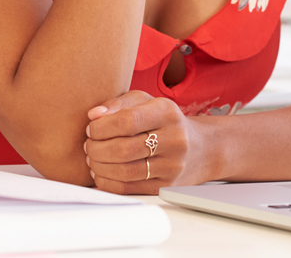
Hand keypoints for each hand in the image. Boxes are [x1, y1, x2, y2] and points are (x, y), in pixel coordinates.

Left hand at [83, 90, 212, 193]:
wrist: (201, 148)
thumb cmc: (165, 122)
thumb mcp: (147, 102)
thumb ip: (119, 104)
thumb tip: (93, 115)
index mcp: (167, 112)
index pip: (127, 120)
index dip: (101, 127)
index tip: (91, 129)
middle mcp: (175, 138)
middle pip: (123, 149)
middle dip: (96, 149)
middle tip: (89, 146)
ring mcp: (173, 165)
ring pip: (125, 171)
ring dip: (99, 167)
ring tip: (93, 159)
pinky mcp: (167, 186)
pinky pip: (129, 188)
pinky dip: (108, 182)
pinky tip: (102, 173)